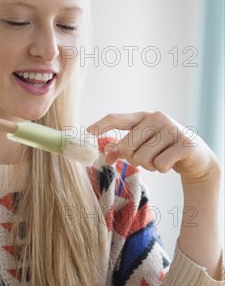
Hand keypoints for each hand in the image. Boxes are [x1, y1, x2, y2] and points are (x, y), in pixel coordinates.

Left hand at [88, 111, 219, 182]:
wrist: (196, 157)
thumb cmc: (163, 150)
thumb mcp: (143, 147)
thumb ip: (123, 149)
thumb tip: (105, 155)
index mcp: (145, 117)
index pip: (117, 118)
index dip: (102, 125)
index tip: (88, 132)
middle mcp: (158, 118)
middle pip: (127, 146)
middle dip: (133, 159)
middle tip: (147, 158)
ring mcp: (172, 129)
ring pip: (142, 158)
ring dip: (149, 166)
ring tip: (160, 160)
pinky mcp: (184, 144)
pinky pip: (159, 164)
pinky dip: (162, 169)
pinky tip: (171, 164)